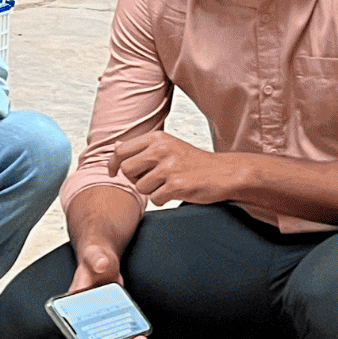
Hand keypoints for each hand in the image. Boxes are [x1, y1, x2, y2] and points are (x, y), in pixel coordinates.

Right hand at [66, 244, 147, 338]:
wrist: (104, 259)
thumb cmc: (94, 258)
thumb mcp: (94, 257)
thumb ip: (97, 259)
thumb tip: (102, 264)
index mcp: (76, 305)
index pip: (79, 331)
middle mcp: (88, 316)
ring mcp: (102, 317)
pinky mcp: (114, 315)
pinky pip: (121, 331)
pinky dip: (131, 336)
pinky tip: (142, 334)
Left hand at [110, 132, 238, 206]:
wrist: (224, 172)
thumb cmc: (192, 162)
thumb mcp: (167, 146)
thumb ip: (142, 147)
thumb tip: (115, 146)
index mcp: (157, 138)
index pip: (120, 150)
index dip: (113, 164)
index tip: (113, 173)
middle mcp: (161, 149)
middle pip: (126, 169)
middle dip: (134, 179)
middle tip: (150, 180)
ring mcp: (170, 167)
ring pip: (140, 187)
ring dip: (151, 191)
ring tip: (167, 185)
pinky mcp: (178, 185)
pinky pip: (155, 199)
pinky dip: (162, 200)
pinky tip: (175, 193)